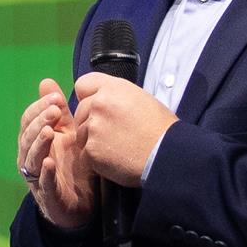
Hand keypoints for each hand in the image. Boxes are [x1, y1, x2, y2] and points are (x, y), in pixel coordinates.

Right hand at [16, 78, 95, 231]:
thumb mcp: (68, 134)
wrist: (83, 204)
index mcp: (34, 142)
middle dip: (39, 122)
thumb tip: (46, 82)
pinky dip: (44, 172)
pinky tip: (49, 163)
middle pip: (27, 136)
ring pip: (31, 157)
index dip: (39, 108)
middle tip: (54, 111)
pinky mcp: (48, 195)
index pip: (29, 120)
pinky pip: (42, 183)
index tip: (56, 98)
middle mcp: (30, 158)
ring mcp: (37, 177)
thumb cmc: (72, 167)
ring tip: (48, 131)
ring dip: (39, 143)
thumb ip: (58, 111)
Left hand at [73, 72, 176, 187]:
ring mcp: (93, 127)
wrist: (167, 154)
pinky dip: (96, 161)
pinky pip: (84, 155)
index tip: (96, 108)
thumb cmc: (161, 129)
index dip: (88, 97)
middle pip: (80, 111)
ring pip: (81, 134)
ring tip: (117, 148)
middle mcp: (99, 104)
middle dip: (91, 123)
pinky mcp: (91, 150)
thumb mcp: (141, 99)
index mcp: (113, 88)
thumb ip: (117, 96)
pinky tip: (115, 160)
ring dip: (93, 142)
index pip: (83, 84)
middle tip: (112, 134)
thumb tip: (103, 99)